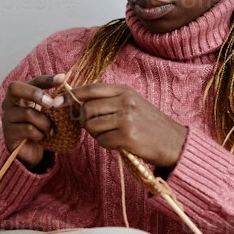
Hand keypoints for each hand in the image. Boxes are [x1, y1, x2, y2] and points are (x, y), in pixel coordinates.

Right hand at [0, 73, 67, 167]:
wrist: (30, 151)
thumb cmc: (40, 127)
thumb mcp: (47, 113)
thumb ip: (53, 102)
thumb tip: (69, 90)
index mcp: (21, 94)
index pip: (33, 81)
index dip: (47, 79)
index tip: (63, 79)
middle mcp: (10, 102)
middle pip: (15, 88)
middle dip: (35, 93)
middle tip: (51, 104)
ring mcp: (7, 117)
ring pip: (27, 113)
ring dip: (44, 122)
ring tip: (50, 130)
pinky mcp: (8, 133)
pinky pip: (28, 129)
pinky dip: (39, 134)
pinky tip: (42, 137)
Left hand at [66, 82, 187, 169]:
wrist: (175, 142)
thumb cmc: (151, 124)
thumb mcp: (133, 103)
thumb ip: (109, 100)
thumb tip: (77, 103)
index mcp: (124, 90)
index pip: (90, 89)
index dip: (71, 96)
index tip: (58, 102)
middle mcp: (124, 101)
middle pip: (86, 109)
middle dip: (85, 121)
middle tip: (97, 127)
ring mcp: (125, 118)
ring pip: (92, 125)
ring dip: (97, 134)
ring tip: (113, 135)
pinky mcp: (126, 136)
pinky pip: (102, 141)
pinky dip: (107, 144)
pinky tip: (120, 144)